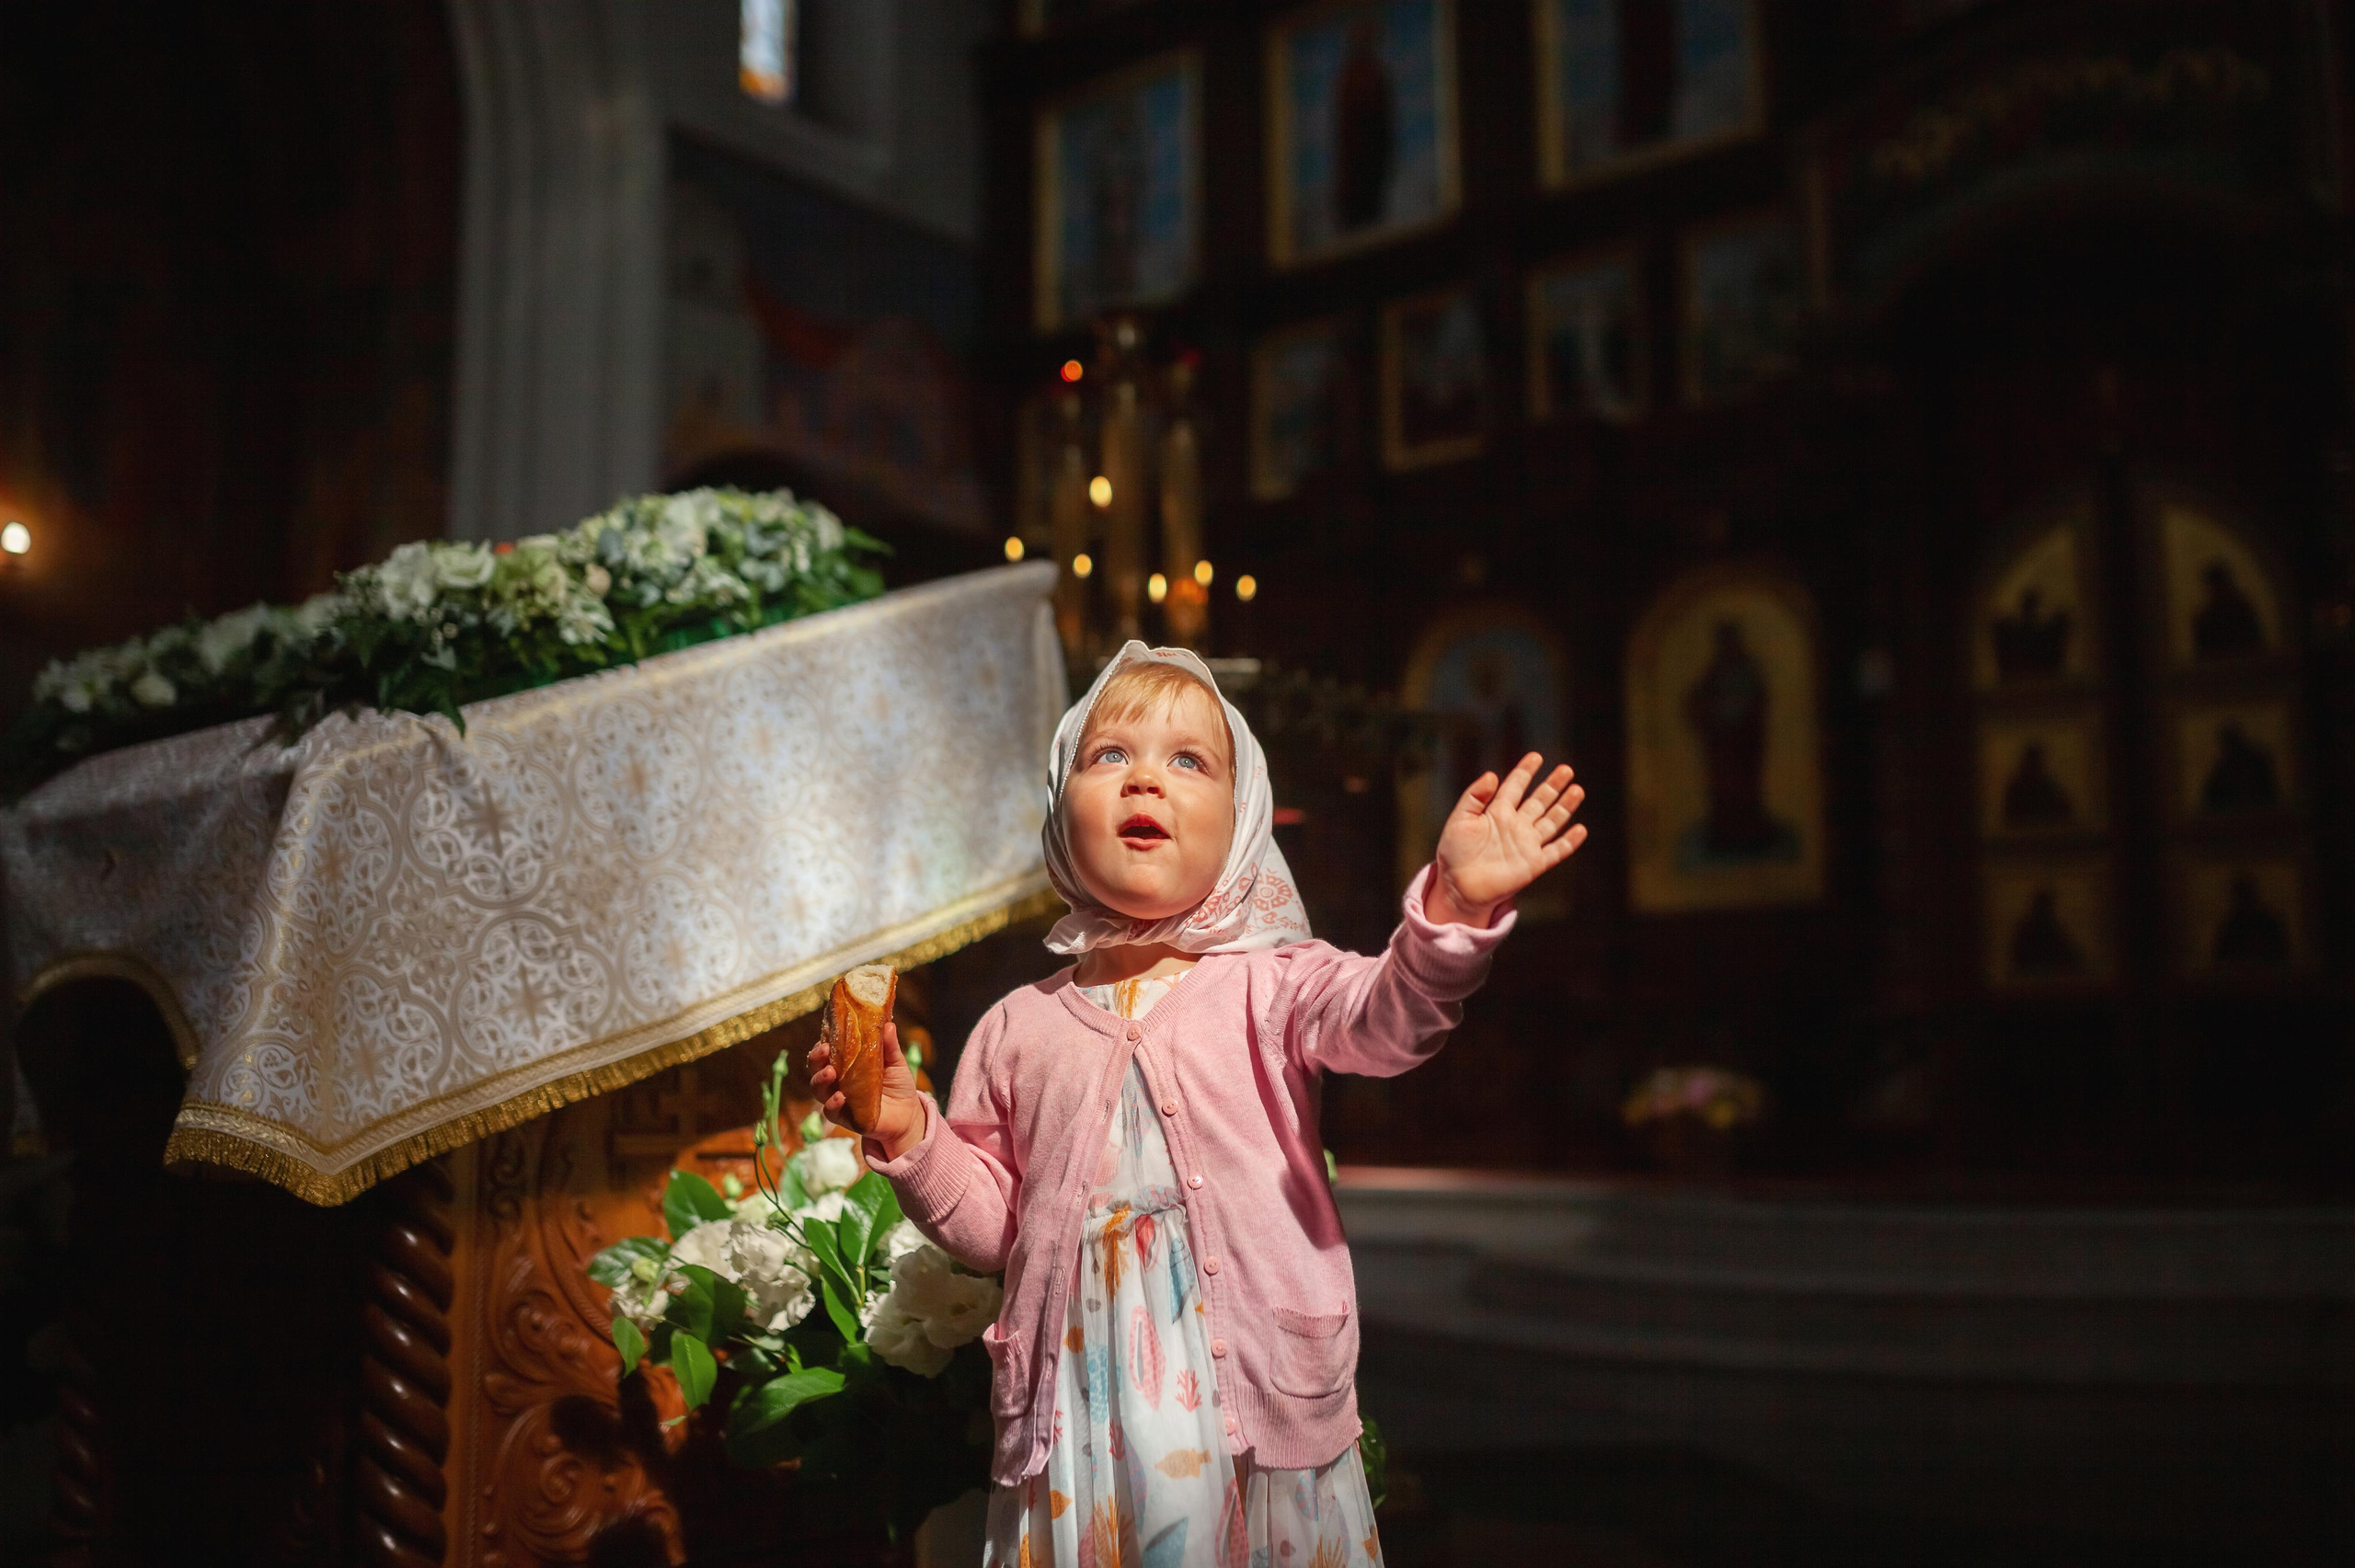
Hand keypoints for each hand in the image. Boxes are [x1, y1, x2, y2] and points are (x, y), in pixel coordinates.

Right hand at [807, 1020, 926, 1162]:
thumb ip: (889, 1045)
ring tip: (829, 1072)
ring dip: (820, 1079)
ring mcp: (838, 1098)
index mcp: (845, 1062)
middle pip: (816, 1067)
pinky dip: (832, 1104)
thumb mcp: (896, 1062)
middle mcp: (837, 1079)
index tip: (826, 1035)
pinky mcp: (844, 1117)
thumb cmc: (898, 1084)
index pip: (827, 1050)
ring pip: (818, 1088)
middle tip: (824, 1050)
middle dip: (816, 1057)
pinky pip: (830, 1111)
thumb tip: (888, 1024)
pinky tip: (839, 1097)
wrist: (908, 1113)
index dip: (823, 1042)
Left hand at [1426, 753, 1587, 927]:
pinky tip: (1580, 829)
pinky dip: (1569, 842)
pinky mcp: (1534, 864)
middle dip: (1553, 785)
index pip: (1515, 787)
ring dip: (1565, 807)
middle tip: (1566, 769)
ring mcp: (1527, 844)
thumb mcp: (1459, 820)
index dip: (1525, 772)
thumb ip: (1474, 797)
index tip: (1536, 757)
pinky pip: (1556, 851)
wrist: (1458, 887)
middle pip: (1539, 800)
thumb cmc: (1454, 853)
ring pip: (1552, 821)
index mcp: (1497, 812)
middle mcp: (1516, 825)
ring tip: (1577, 790)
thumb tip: (1492, 775)